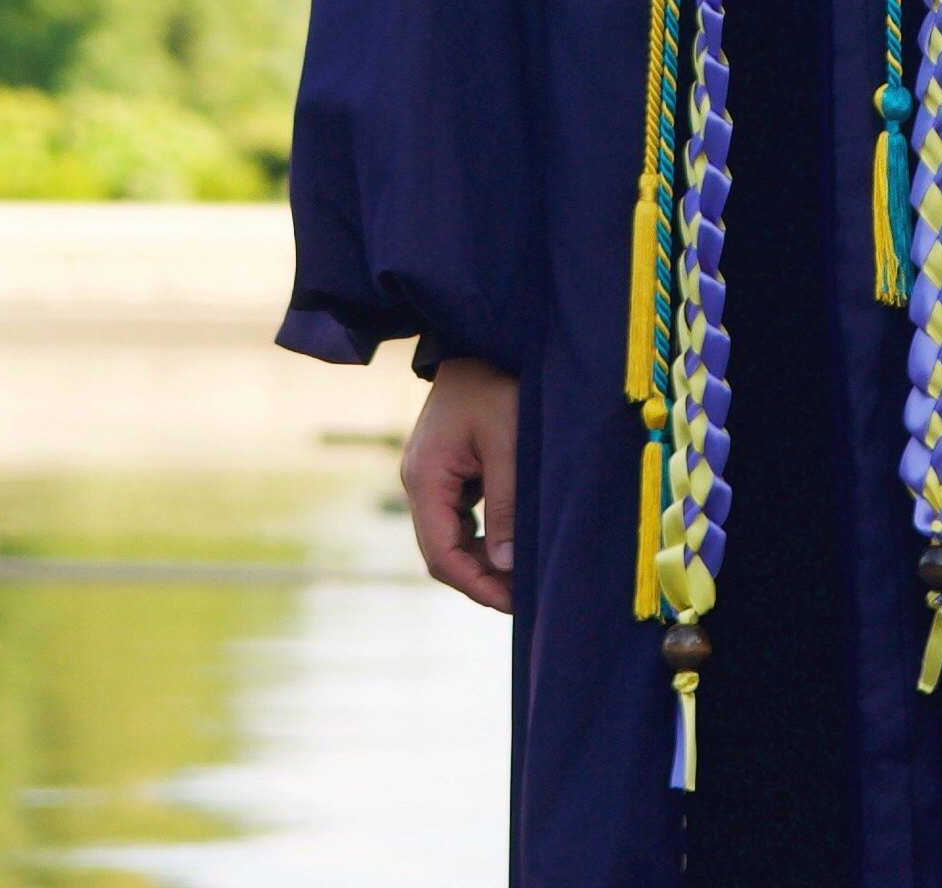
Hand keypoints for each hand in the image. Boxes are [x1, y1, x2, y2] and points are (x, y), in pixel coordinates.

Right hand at [400, 356, 519, 610]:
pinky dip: (482, 536)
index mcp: (425, 477)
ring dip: (482, 559)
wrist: (480, 339)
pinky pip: (458, 517)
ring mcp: (428, 476)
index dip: (475, 585)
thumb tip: (507, 565)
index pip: (441, 554)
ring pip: (450, 537)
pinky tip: (510, 543)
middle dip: (481, 578)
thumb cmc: (497, 384)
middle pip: (442, 551)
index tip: (512, 603)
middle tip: (524, 596)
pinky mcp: (444, 470)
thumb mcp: (508, 442)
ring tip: (522, 575)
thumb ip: (506, 503)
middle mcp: (418, 481)